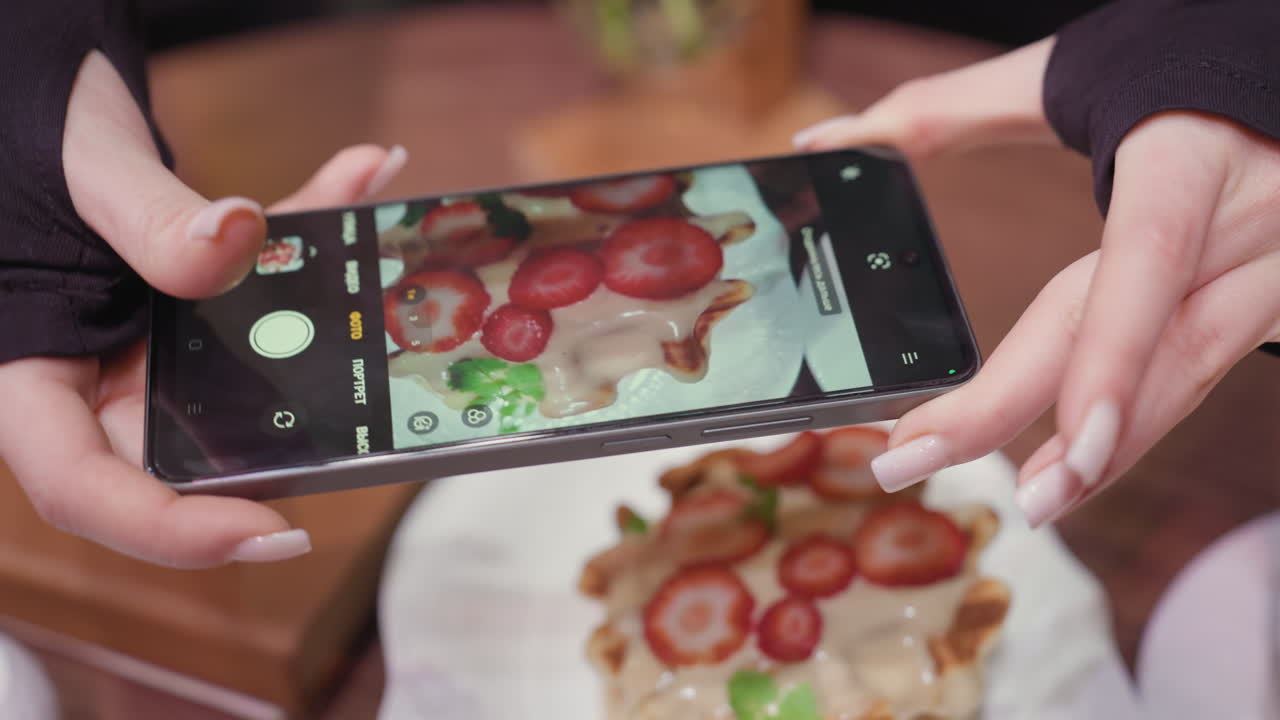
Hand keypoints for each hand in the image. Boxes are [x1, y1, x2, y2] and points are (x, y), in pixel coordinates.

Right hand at [0, 51, 406, 567]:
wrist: (32, 88)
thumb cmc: (24, 131)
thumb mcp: (78, 168)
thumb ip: (146, 215)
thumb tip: (235, 240)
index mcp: (30, 376)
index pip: (84, 488)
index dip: (173, 529)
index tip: (272, 530)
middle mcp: (90, 378)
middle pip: (186, 454)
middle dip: (285, 445)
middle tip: (372, 432)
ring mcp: (145, 348)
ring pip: (243, 377)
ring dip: (318, 325)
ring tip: (382, 282)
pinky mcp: (189, 306)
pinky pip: (256, 294)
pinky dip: (310, 238)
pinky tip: (362, 176)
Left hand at [793, 38, 1279, 525]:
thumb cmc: (1171, 71)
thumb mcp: (1067, 74)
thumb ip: (944, 110)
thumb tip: (822, 139)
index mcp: (1186, 155)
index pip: (1142, 261)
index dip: (1101, 358)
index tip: (1012, 420)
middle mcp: (1247, 216)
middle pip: (1161, 341)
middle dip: (1073, 430)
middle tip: (982, 489)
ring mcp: (1276, 264)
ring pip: (1197, 373)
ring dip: (1116, 449)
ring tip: (1039, 501)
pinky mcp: (1279, 294)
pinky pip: (1206, 370)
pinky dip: (1138, 420)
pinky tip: (1083, 464)